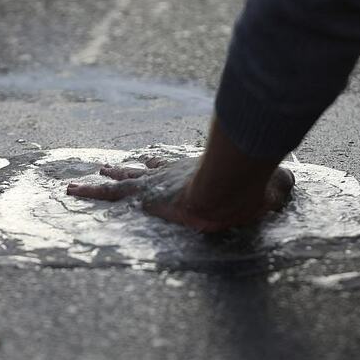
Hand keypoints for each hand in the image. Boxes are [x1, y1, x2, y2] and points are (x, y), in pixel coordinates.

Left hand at [66, 155, 294, 231]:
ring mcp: (156, 183)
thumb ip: (278, 187)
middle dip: (126, 172)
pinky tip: (70, 189)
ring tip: (77, 183)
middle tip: (109, 168)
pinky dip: (90, 190)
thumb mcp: (272, 188)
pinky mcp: (143, 195)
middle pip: (143, 172)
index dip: (159, 168)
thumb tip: (289, 184)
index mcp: (197, 174)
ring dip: (101, 182)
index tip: (148, 165)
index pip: (173, 169)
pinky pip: (109, 193)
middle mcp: (172, 174)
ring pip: (121, 182)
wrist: (229, 189)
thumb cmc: (250, 189)